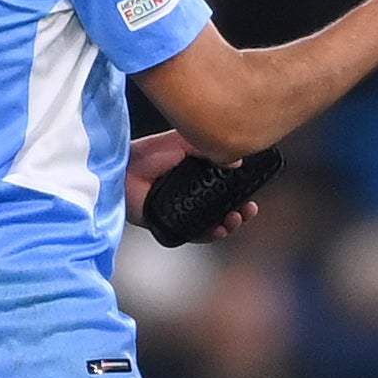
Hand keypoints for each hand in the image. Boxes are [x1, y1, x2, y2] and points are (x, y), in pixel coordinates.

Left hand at [125, 129, 260, 240]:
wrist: (124, 172)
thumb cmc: (147, 154)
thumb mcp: (182, 143)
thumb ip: (208, 148)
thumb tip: (239, 160)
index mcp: (195, 172)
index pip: (225, 184)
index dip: (241, 189)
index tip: (253, 190)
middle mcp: (190, 191)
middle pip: (222, 205)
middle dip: (239, 210)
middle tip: (248, 210)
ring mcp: (182, 209)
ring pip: (212, 221)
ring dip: (228, 224)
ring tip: (235, 220)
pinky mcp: (172, 224)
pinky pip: (194, 233)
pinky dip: (208, 234)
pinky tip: (218, 230)